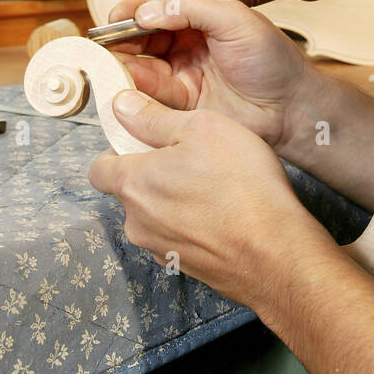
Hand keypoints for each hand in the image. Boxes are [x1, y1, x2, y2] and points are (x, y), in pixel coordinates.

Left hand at [88, 91, 336, 307]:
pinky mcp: (186, 268)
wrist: (275, 252)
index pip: (99, 168)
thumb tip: (122, 105)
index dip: (119, 150)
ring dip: (175, 202)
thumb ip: (155, 117)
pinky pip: (180, 238)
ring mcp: (161, 249)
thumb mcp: (202, 128)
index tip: (149, 140)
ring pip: (156, 217)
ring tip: (216, 188)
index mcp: (133, 183)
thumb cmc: (240, 183)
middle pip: (131, 192)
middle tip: (193, 159)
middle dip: (154, 175)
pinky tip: (227, 215)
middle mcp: (137, 222)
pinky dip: (194, 226)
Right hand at [102, 0, 315, 153]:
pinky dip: (133, 92)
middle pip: (142, 39)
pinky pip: (150, 97)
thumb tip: (149, 10)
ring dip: (123, 66)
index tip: (115, 18)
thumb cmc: (274, 60)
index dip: (133, 11)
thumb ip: (192, 7)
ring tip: (110, 66)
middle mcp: (187, 45)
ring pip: (141, 67)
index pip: (157, 8)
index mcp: (200, 19)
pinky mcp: (182, 106)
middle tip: (105, 45)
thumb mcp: (236, 20)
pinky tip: (124, 88)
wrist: (292, 108)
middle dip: (121, 40)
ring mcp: (184, 75)